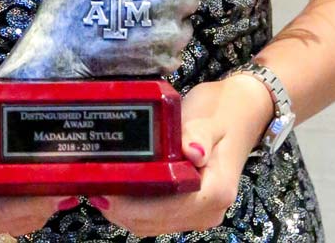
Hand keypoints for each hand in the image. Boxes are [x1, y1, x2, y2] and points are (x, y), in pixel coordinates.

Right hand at [0, 0, 199, 79]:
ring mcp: (170, 29)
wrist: (60, 47)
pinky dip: (160, 52)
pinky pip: (176, 52)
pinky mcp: (166, 59)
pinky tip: (134, 47)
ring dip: (166, 27)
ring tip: (133, 27)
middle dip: (166, 0)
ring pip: (184, 24)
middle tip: (133, 6)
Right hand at [0, 100, 75, 242]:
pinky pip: (8, 224)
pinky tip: (38, 186)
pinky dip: (25, 207)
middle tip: (67, 174)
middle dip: (41, 200)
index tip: (59, 183)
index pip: (0, 210)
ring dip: (36, 205)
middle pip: (13, 222)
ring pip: (16, 226)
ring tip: (56, 178)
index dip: (32, 198)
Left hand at [95, 76, 274, 235]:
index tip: (107, 190)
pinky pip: (157, 215)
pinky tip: (116, 188)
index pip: (169, 209)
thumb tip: (192, 152)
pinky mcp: (189, 206)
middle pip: (157, 222)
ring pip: (153, 223)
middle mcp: (208, 211)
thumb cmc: (224, 111)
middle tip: (92, 186)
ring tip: (98, 187)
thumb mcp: (212, 117)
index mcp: (215, 192)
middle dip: (122, 210)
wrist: (243, 111)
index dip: (135, 206)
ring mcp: (199, 212)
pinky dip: (135, 207)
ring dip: (125, 211)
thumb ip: (199, 133)